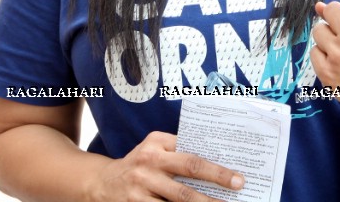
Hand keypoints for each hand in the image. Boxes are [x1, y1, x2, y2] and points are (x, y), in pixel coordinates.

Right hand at [87, 131, 243, 201]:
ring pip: (179, 200)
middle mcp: (149, 162)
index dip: (216, 168)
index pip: (192, 155)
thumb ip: (178, 149)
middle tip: (237, 187)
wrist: (101, 182)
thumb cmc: (139, 163)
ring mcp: (141, 185)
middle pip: (188, 174)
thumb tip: (216, 159)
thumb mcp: (154, 148)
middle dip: (216, 181)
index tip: (237, 176)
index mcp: (157, 143)